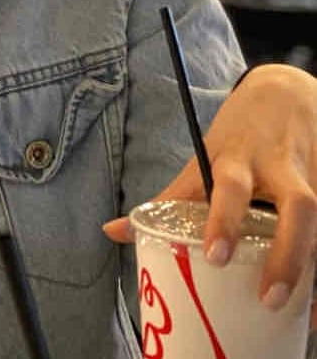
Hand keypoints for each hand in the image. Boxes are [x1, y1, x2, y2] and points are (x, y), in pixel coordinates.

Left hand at [104, 64, 316, 323]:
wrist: (284, 94)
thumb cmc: (236, 138)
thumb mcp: (201, 161)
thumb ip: (167, 199)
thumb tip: (111, 231)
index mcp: (236, 161)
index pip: (229, 189)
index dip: (223, 221)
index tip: (216, 256)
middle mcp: (279, 168)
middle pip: (296, 205)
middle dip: (286, 250)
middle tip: (268, 296)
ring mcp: (312, 175)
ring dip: (312, 261)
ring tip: (307, 312)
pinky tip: (316, 300)